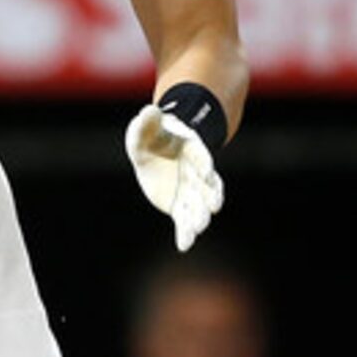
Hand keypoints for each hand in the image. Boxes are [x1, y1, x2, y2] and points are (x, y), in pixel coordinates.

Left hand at [125, 102, 222, 250]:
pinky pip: (184, 220)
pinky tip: (184, 245)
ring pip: (198, 206)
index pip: (202, 157)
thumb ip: (147, 123)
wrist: (158, 152)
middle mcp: (197, 172)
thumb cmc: (153, 136)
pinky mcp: (179, 205)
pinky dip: (184, 232)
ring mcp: (190, 190)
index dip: (204, 164)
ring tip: (198, 229)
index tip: (207, 172)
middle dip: (208, 197)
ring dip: (199, 217)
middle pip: (205, 186)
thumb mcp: (145, 128)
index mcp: (193, 150)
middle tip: (212, 209)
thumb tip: (148, 111)